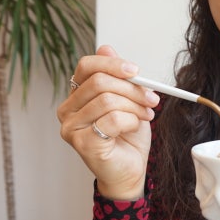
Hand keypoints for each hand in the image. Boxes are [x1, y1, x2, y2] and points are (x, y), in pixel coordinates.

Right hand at [56, 45, 159, 199]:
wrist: (130, 171)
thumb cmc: (127, 138)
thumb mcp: (127, 101)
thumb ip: (117, 77)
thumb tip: (106, 48)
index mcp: (76, 96)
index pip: (86, 66)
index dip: (113, 64)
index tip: (136, 71)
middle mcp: (67, 110)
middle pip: (100, 82)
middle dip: (132, 88)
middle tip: (152, 98)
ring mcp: (71, 128)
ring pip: (108, 100)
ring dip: (135, 106)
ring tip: (147, 114)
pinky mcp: (82, 144)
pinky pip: (112, 120)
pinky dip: (131, 120)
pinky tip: (136, 126)